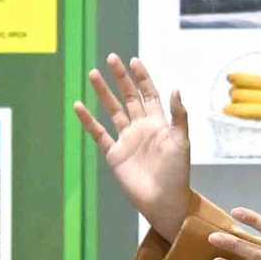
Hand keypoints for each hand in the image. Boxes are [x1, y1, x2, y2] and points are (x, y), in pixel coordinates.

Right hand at [74, 55, 192, 241]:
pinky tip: (79, 106)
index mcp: (158, 123)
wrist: (164, 200)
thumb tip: (175, 89)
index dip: (142, 77)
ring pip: (112, 110)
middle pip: (128, 97)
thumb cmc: (177, 173)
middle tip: (111, 58)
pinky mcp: (114, 154)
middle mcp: (141, 127)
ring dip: (103, 93)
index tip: (134, 61)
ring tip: (93, 74)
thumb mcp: (181, 142)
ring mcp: (126, 140)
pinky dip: (88, 120)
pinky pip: (99, 133)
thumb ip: (178, 116)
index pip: (148, 94)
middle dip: (121, 78)